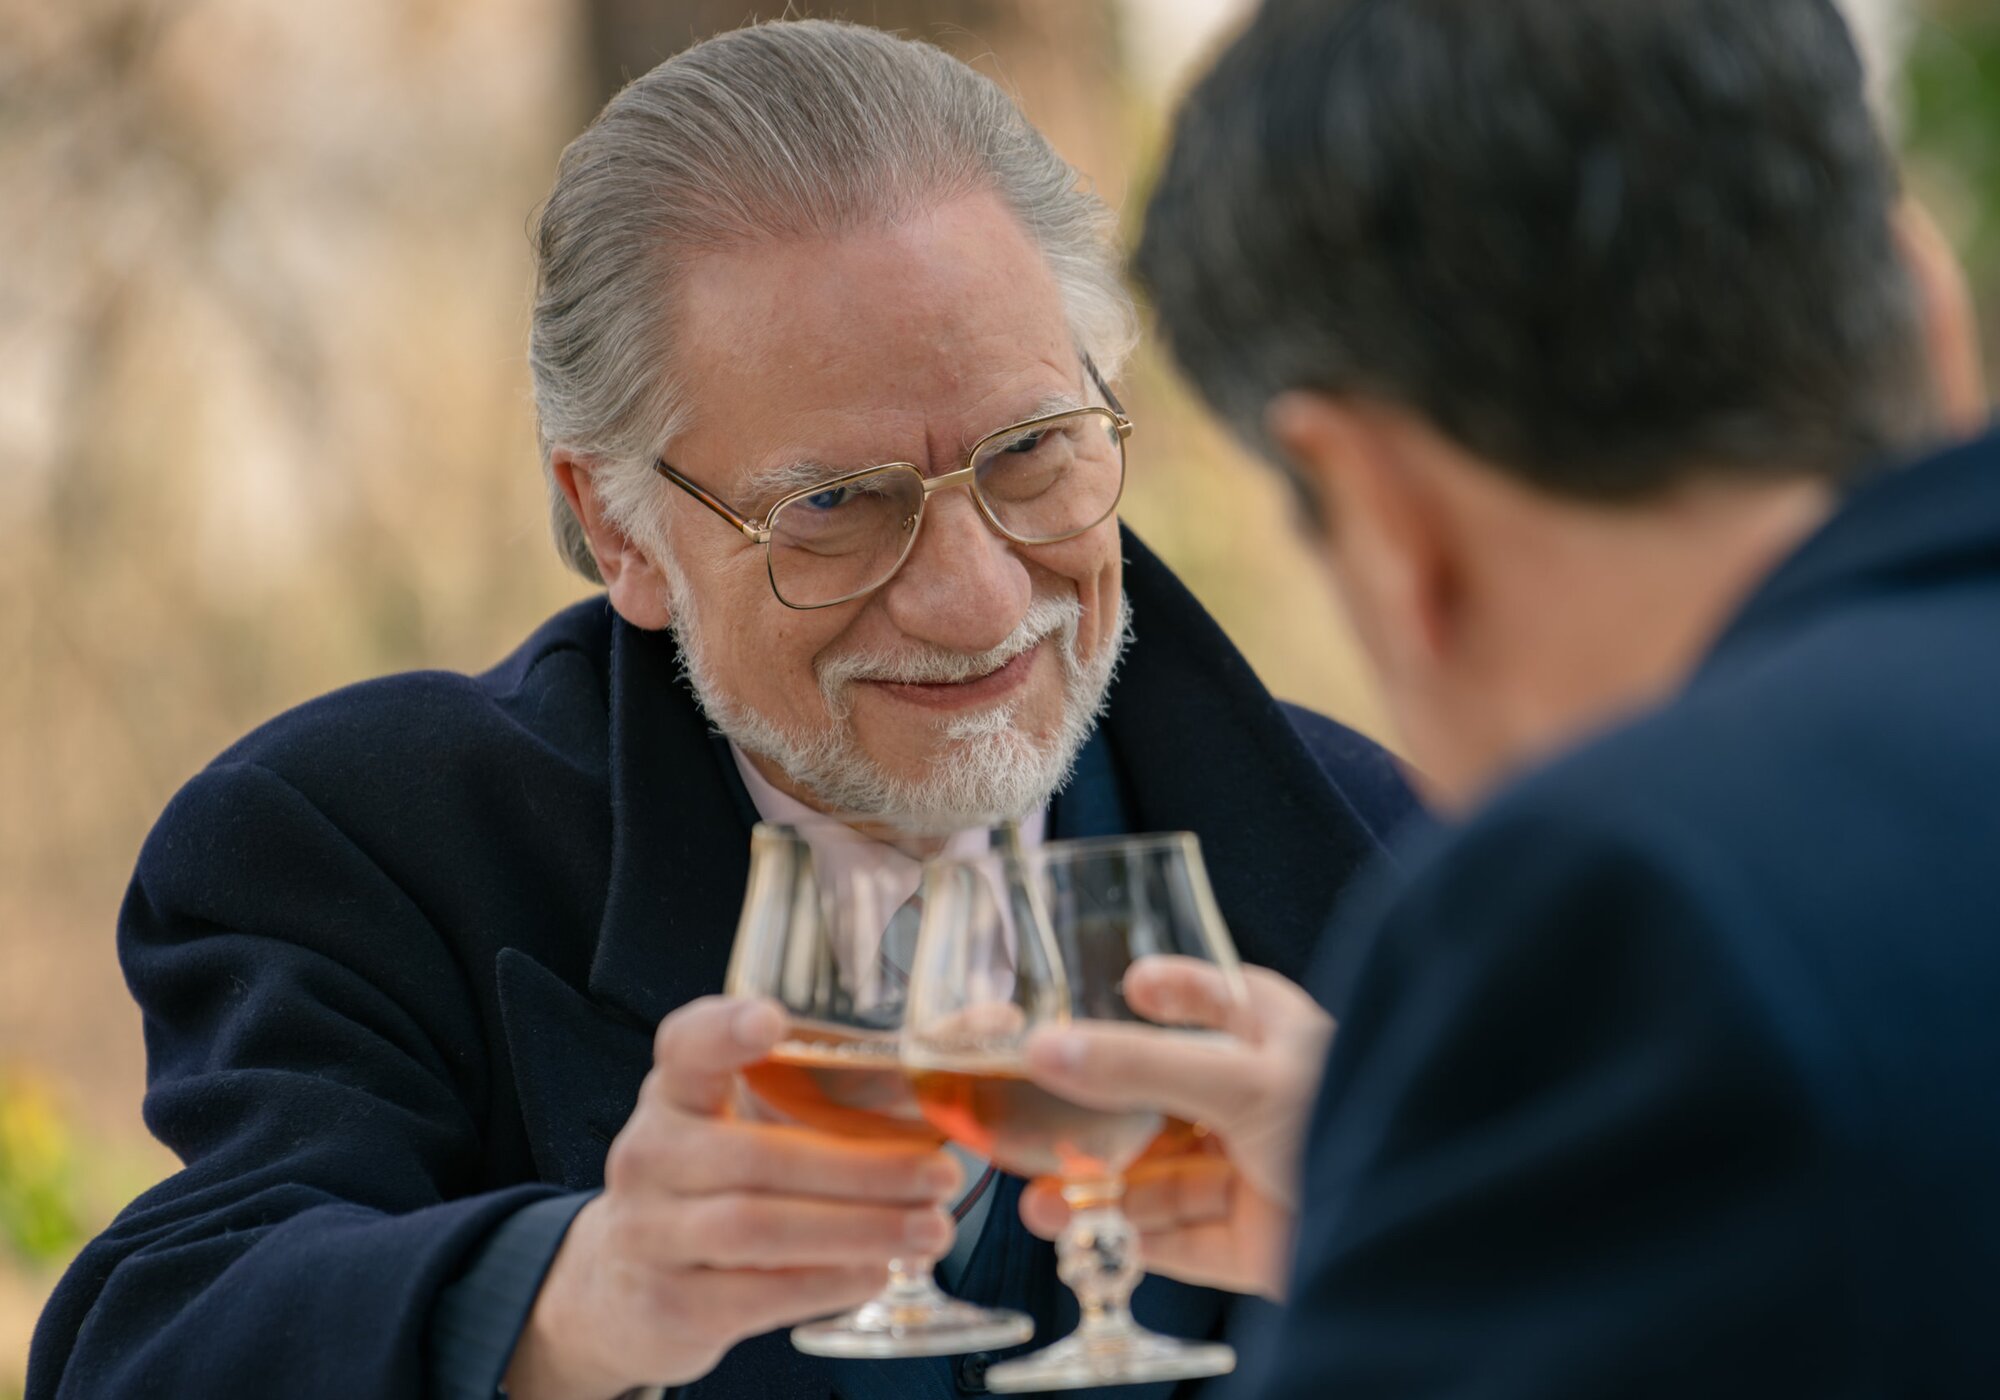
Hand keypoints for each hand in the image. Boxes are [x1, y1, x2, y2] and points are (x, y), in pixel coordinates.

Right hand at [504, 996, 960, 1398]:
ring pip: (758, 1228)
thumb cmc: (726, 1176)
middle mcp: (651, 1152)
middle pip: (757, 1156)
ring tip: (933, 1230)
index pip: (685, 1045)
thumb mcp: (764, 1117)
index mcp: (676, 1089)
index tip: (773, 1018)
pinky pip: (754, 1294)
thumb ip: (866, 1074)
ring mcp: (651, 1232)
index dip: (724, 1029)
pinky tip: (881, 1271)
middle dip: (861, 1168)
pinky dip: (826, 1283)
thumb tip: (996, 1022)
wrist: (630, 1284)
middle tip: (940, 1173)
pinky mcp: (670, 1303)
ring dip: (858, 1229)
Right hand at [1017, 958, 1331, 1299]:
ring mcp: (1259, 1176)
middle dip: (1099, 1120)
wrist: (1423, 1238)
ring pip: (1164, 1178)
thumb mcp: (1240, 1078)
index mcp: (1279, 1040)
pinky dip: (1129, 1239)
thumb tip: (1047, 1047)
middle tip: (1039, 1124)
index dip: (1177, 990)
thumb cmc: (1354, 1122)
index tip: (1131, 985)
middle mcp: (1266, 1105)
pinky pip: (1180, 1239)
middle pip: (1168, 1103)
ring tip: (1040, 1204)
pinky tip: (1081, 1237)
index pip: (1223, 999)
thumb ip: (1139, 1065)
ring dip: (1100, 1191)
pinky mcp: (1256, 1244)